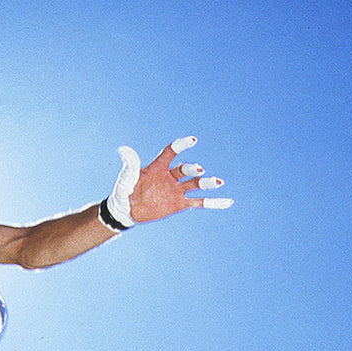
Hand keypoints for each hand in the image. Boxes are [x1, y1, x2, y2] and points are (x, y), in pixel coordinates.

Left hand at [109, 138, 231, 226]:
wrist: (126, 210)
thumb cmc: (124, 190)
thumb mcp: (127, 177)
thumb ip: (130, 163)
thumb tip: (123, 149)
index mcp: (159, 166)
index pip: (172, 151)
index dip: (182, 145)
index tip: (193, 140)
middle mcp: (170, 176)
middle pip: (187, 169)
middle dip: (194, 169)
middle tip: (200, 169)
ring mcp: (176, 190)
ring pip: (196, 183)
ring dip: (207, 182)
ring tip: (219, 182)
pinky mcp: (180, 204)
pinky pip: (199, 202)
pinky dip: (213, 202)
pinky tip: (228, 200)